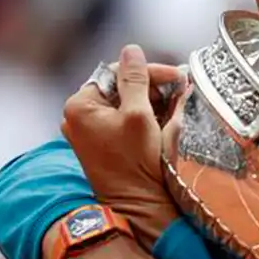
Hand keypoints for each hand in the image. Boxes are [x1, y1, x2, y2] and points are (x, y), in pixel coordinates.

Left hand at [62, 45, 185, 240]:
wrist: (138, 208)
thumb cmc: (136, 164)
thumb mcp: (139, 115)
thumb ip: (135, 80)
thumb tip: (131, 50)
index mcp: (80, 106)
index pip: (115, 72)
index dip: (148, 71)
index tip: (176, 77)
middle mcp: (78, 118)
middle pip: (120, 87)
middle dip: (151, 88)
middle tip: (180, 91)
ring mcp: (89, 133)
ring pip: (124, 103)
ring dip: (151, 102)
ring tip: (176, 108)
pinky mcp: (102, 146)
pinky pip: (124, 121)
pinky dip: (144, 118)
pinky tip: (165, 121)